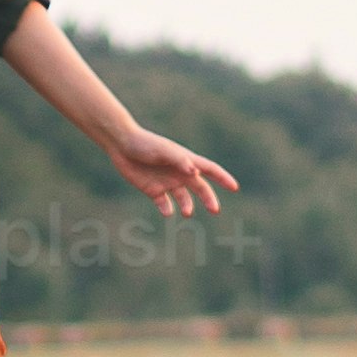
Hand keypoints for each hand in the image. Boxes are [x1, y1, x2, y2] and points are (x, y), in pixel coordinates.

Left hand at [108, 125, 238, 220]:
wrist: (121, 145)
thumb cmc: (145, 144)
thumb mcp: (163, 151)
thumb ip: (180, 161)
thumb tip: (196, 173)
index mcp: (186, 161)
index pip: (210, 169)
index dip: (223, 178)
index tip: (234, 187)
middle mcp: (179, 173)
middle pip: (200, 188)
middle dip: (209, 199)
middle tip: (215, 210)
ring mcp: (166, 182)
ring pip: (184, 198)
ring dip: (188, 206)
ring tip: (186, 213)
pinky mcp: (153, 190)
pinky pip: (164, 204)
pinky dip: (168, 210)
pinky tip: (167, 211)